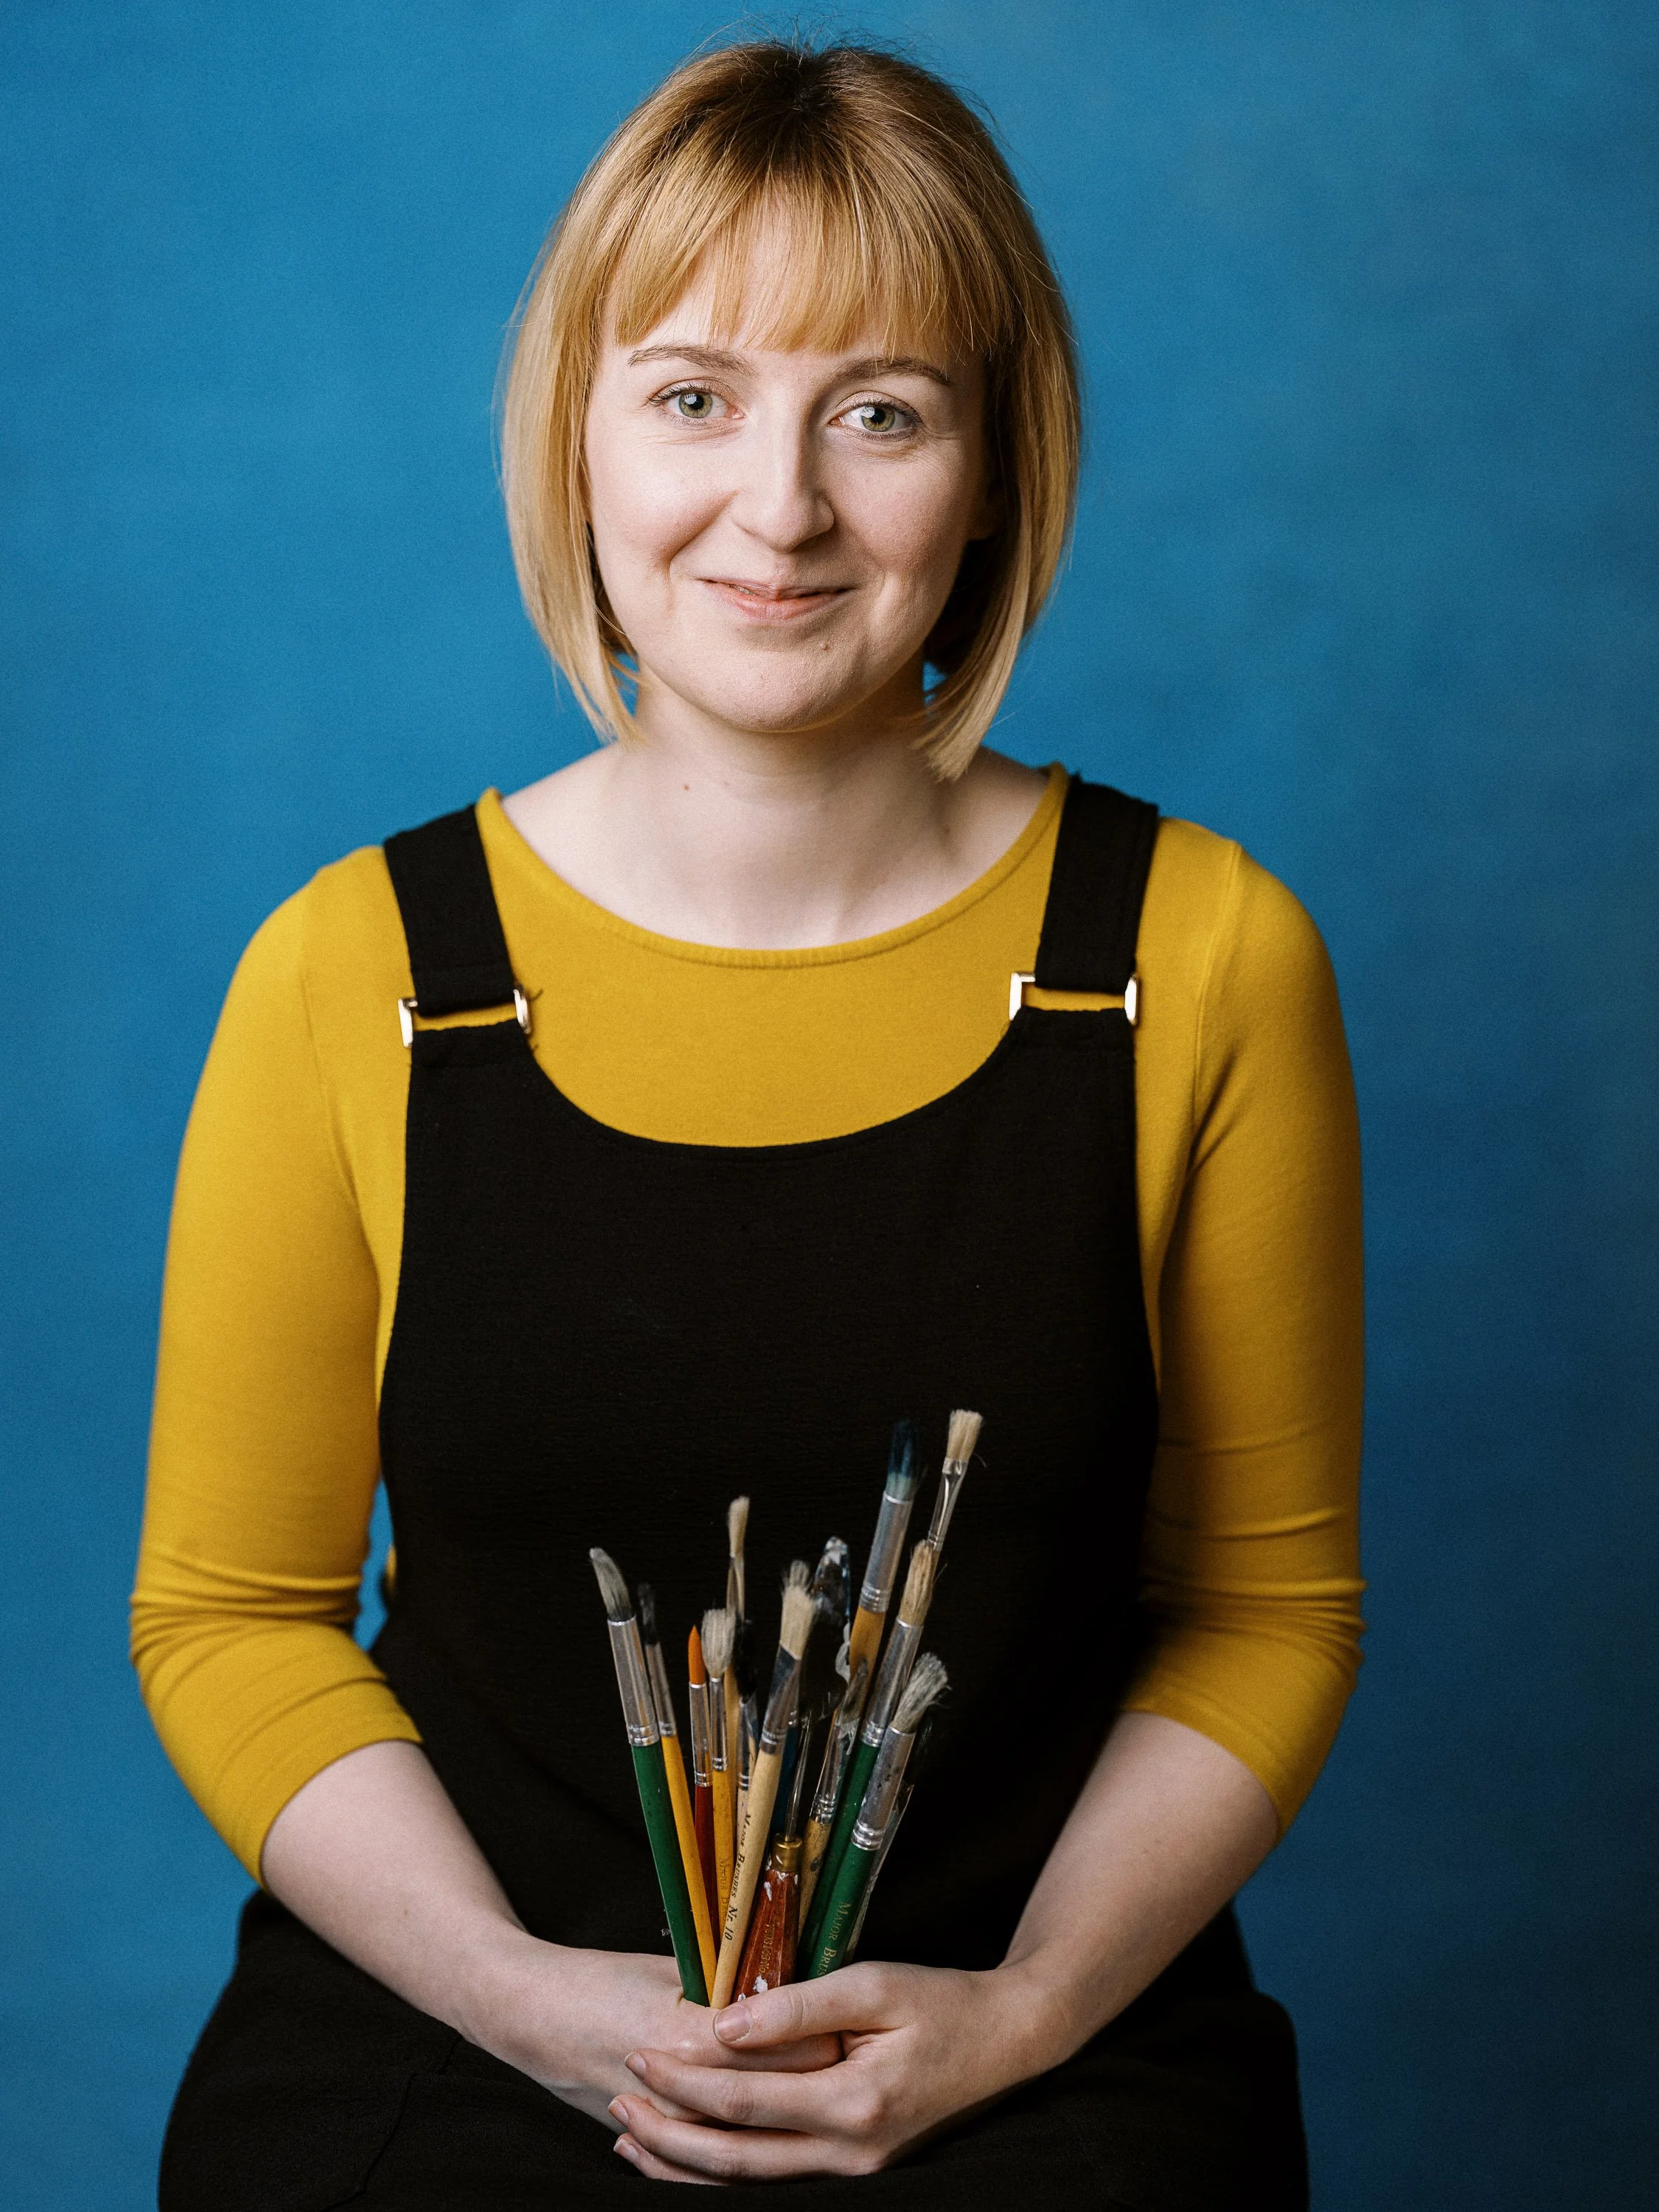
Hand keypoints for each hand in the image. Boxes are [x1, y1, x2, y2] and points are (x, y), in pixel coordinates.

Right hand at [470, 1936, 843, 2130]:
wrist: (526, 2012)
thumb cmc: (600, 1979)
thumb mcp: (672, 1965)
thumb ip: (731, 1982)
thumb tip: (789, 1983)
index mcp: (692, 2033)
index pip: (784, 2047)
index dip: (825, 2034)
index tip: (852, 2021)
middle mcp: (682, 2088)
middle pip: (774, 2097)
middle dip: (816, 2079)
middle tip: (851, 2055)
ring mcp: (666, 2123)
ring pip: (744, 2140)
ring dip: (782, 2122)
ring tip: (817, 2098)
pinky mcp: (652, 2139)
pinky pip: (707, 2167)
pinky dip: (739, 2157)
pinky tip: (767, 2141)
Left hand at [607, 1959, 1057, 2182]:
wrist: (1007, 2042)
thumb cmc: (941, 2002)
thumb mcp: (872, 1984)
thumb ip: (796, 2006)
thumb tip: (722, 2026)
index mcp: (854, 2103)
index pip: (745, 2102)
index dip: (685, 2081)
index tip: (639, 2052)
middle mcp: (851, 2153)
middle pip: (736, 2160)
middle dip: (668, 2135)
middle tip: (616, 2099)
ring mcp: (855, 2171)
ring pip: (750, 2184)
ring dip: (686, 2166)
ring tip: (631, 2138)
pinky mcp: (856, 2169)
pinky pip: (776, 2182)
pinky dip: (725, 2174)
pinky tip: (690, 2157)